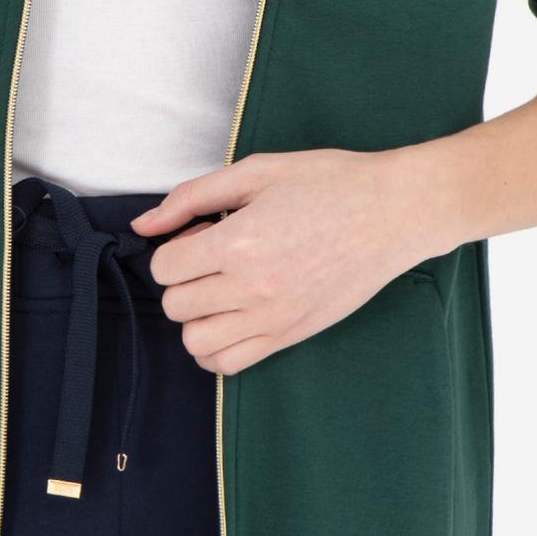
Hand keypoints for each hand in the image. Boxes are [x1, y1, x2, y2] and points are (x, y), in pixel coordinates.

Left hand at [130, 144, 461, 374]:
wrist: (392, 213)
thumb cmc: (329, 184)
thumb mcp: (257, 171)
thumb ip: (192, 197)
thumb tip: (143, 223)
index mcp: (241, 242)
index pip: (165, 268)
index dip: (174, 246)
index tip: (202, 232)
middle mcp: (253, 287)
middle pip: (176, 306)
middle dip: (182, 279)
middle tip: (214, 255)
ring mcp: (273, 318)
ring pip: (195, 342)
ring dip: (196, 316)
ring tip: (222, 288)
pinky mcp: (291, 335)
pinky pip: (229, 364)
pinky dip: (216, 347)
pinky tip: (232, 315)